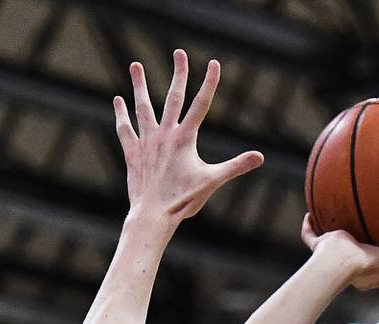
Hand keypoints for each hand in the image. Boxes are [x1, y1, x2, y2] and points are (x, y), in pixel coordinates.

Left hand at [114, 50, 263, 222]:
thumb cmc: (183, 200)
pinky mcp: (133, 153)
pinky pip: (126, 129)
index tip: (214, 63)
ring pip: (143, 107)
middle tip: (179, 53)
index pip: (201, 104)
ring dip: (139, 85)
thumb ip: (236, 165)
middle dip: (178, 74)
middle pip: (173, 98)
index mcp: (185, 138)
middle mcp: (165, 134)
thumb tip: (260, 157)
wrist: (153, 214)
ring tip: (135, 65)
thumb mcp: (212, 181)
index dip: (209, 83)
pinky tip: (118, 100)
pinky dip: (121, 114)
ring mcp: (147, 142)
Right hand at [302, 214, 378, 290]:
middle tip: (365, 229)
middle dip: (359, 243)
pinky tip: (310, 211)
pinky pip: (310, 234)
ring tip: (338, 215)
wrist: (340, 262)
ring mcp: (330, 255)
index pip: (377, 267)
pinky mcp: (318, 246)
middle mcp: (347, 263)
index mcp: (365, 273)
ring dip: (332, 231)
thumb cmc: (368, 265)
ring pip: (329, 242)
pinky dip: (309, 225)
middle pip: (353, 252)